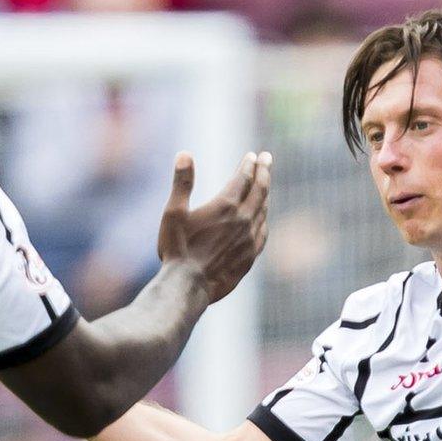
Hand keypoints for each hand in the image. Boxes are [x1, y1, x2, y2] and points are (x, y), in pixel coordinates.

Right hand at [158, 151, 271, 303]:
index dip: (248, 165)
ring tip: (264, 185)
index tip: (253, 156)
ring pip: (263, 211)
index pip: (243, 178)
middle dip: (264, 172)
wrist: (188, 285)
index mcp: (226, 206)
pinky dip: (263, 218)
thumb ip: (182, 182)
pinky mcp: (250, 257)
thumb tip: (184, 154)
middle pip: (260, 190)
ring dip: (265, 194)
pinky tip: (262, 218)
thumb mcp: (173, 212)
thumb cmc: (177, 248)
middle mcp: (243, 220)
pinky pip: (262, 232)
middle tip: (267, 159)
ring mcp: (249, 240)